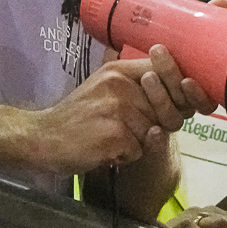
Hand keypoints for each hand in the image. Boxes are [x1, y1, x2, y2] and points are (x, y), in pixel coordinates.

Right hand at [16, 47, 217, 175]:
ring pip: (156, 132)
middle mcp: (121, 85)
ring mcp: (118, 110)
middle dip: (161, 123)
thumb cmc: (78, 117)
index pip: (168, 73)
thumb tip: (184, 87)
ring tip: (114, 138)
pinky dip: (127, 156)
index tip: (183, 97)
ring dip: (140, 142)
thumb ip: (138, 85)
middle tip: (137, 129)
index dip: (183, 89)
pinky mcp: (116, 135)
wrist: (42, 137)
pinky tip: (107, 151)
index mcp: (120, 71)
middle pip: (169, 108)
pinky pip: (140, 151)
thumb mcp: (105, 88)